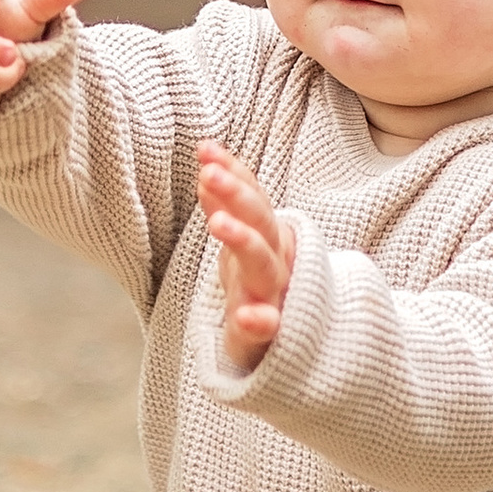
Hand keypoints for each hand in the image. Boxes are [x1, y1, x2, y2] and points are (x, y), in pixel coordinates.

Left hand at [199, 142, 294, 375]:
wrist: (286, 342)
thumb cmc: (257, 285)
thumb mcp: (241, 243)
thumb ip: (226, 209)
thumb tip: (207, 168)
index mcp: (269, 238)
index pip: (253, 198)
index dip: (234, 173)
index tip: (206, 149)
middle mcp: (276, 261)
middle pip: (261, 222)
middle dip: (237, 196)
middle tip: (209, 174)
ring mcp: (274, 296)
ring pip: (263, 264)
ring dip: (244, 241)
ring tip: (217, 223)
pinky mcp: (270, 333)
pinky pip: (268, 327)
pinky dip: (261, 322)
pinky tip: (249, 317)